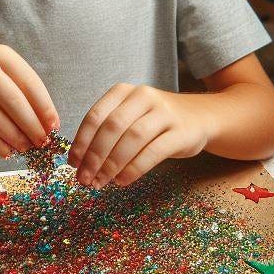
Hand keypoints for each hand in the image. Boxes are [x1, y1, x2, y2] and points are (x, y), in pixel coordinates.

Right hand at [0, 44, 58, 158]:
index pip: (31, 84)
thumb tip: (45, 123)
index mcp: (0, 53)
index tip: (54, 127)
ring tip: (27, 149)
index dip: (45, 109)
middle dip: (32, 127)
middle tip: (42, 143)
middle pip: (14, 103)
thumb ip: (21, 88)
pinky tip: (7, 151)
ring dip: (15, 139)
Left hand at [67, 84, 211, 188]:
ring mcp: (164, 113)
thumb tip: (80, 163)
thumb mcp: (129, 116)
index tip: (73, 164)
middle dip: (94, 156)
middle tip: (84, 178)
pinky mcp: (181, 132)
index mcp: (124, 91)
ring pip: (132, 139)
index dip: (81, 141)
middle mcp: (143, 96)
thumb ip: (106, 132)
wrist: (200, 117)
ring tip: (101, 182)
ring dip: (112, 164)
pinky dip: (134, 169)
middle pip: (112, 127)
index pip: (95, 115)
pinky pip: (153, 152)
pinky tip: (122, 181)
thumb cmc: (154, 121)